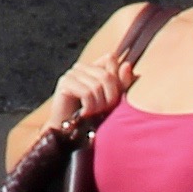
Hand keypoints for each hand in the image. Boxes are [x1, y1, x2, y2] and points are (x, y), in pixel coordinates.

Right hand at [51, 10, 150, 128]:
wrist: (67, 132)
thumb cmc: (91, 116)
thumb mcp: (112, 99)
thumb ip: (122, 82)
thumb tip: (127, 65)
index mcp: (94, 67)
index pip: (111, 59)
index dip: (117, 78)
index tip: (114, 97)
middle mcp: (82, 67)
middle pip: (107, 76)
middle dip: (110, 97)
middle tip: (104, 111)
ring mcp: (72, 73)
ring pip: (97, 85)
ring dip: (99, 105)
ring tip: (93, 114)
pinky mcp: (64, 83)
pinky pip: (86, 93)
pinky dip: (89, 107)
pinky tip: (85, 114)